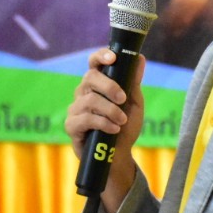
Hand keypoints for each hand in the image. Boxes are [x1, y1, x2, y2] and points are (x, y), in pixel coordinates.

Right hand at [65, 49, 144, 210]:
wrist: (118, 156)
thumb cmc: (124, 127)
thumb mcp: (134, 104)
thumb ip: (133, 82)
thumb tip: (140, 58)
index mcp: (98, 84)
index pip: (94, 63)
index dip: (101, 56)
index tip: (113, 58)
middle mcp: (84, 92)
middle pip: (90, 77)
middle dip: (109, 86)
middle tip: (123, 98)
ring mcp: (76, 108)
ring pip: (89, 100)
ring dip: (110, 110)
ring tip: (122, 122)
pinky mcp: (72, 126)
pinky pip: (85, 119)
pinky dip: (103, 123)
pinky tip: (113, 130)